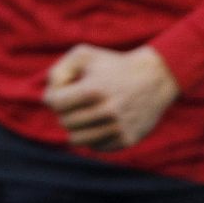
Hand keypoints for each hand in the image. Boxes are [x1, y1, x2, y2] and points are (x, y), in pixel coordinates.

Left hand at [42, 43, 179, 150]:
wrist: (155, 77)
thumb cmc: (112, 64)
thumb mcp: (83, 55)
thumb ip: (58, 73)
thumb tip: (48, 99)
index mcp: (93, 90)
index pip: (54, 103)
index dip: (53, 96)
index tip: (64, 90)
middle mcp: (107, 111)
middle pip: (64, 122)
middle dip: (65, 111)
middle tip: (76, 101)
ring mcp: (118, 128)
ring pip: (76, 140)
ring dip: (75, 126)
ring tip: (84, 113)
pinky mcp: (127, 140)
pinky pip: (95, 146)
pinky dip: (92, 136)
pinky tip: (100, 121)